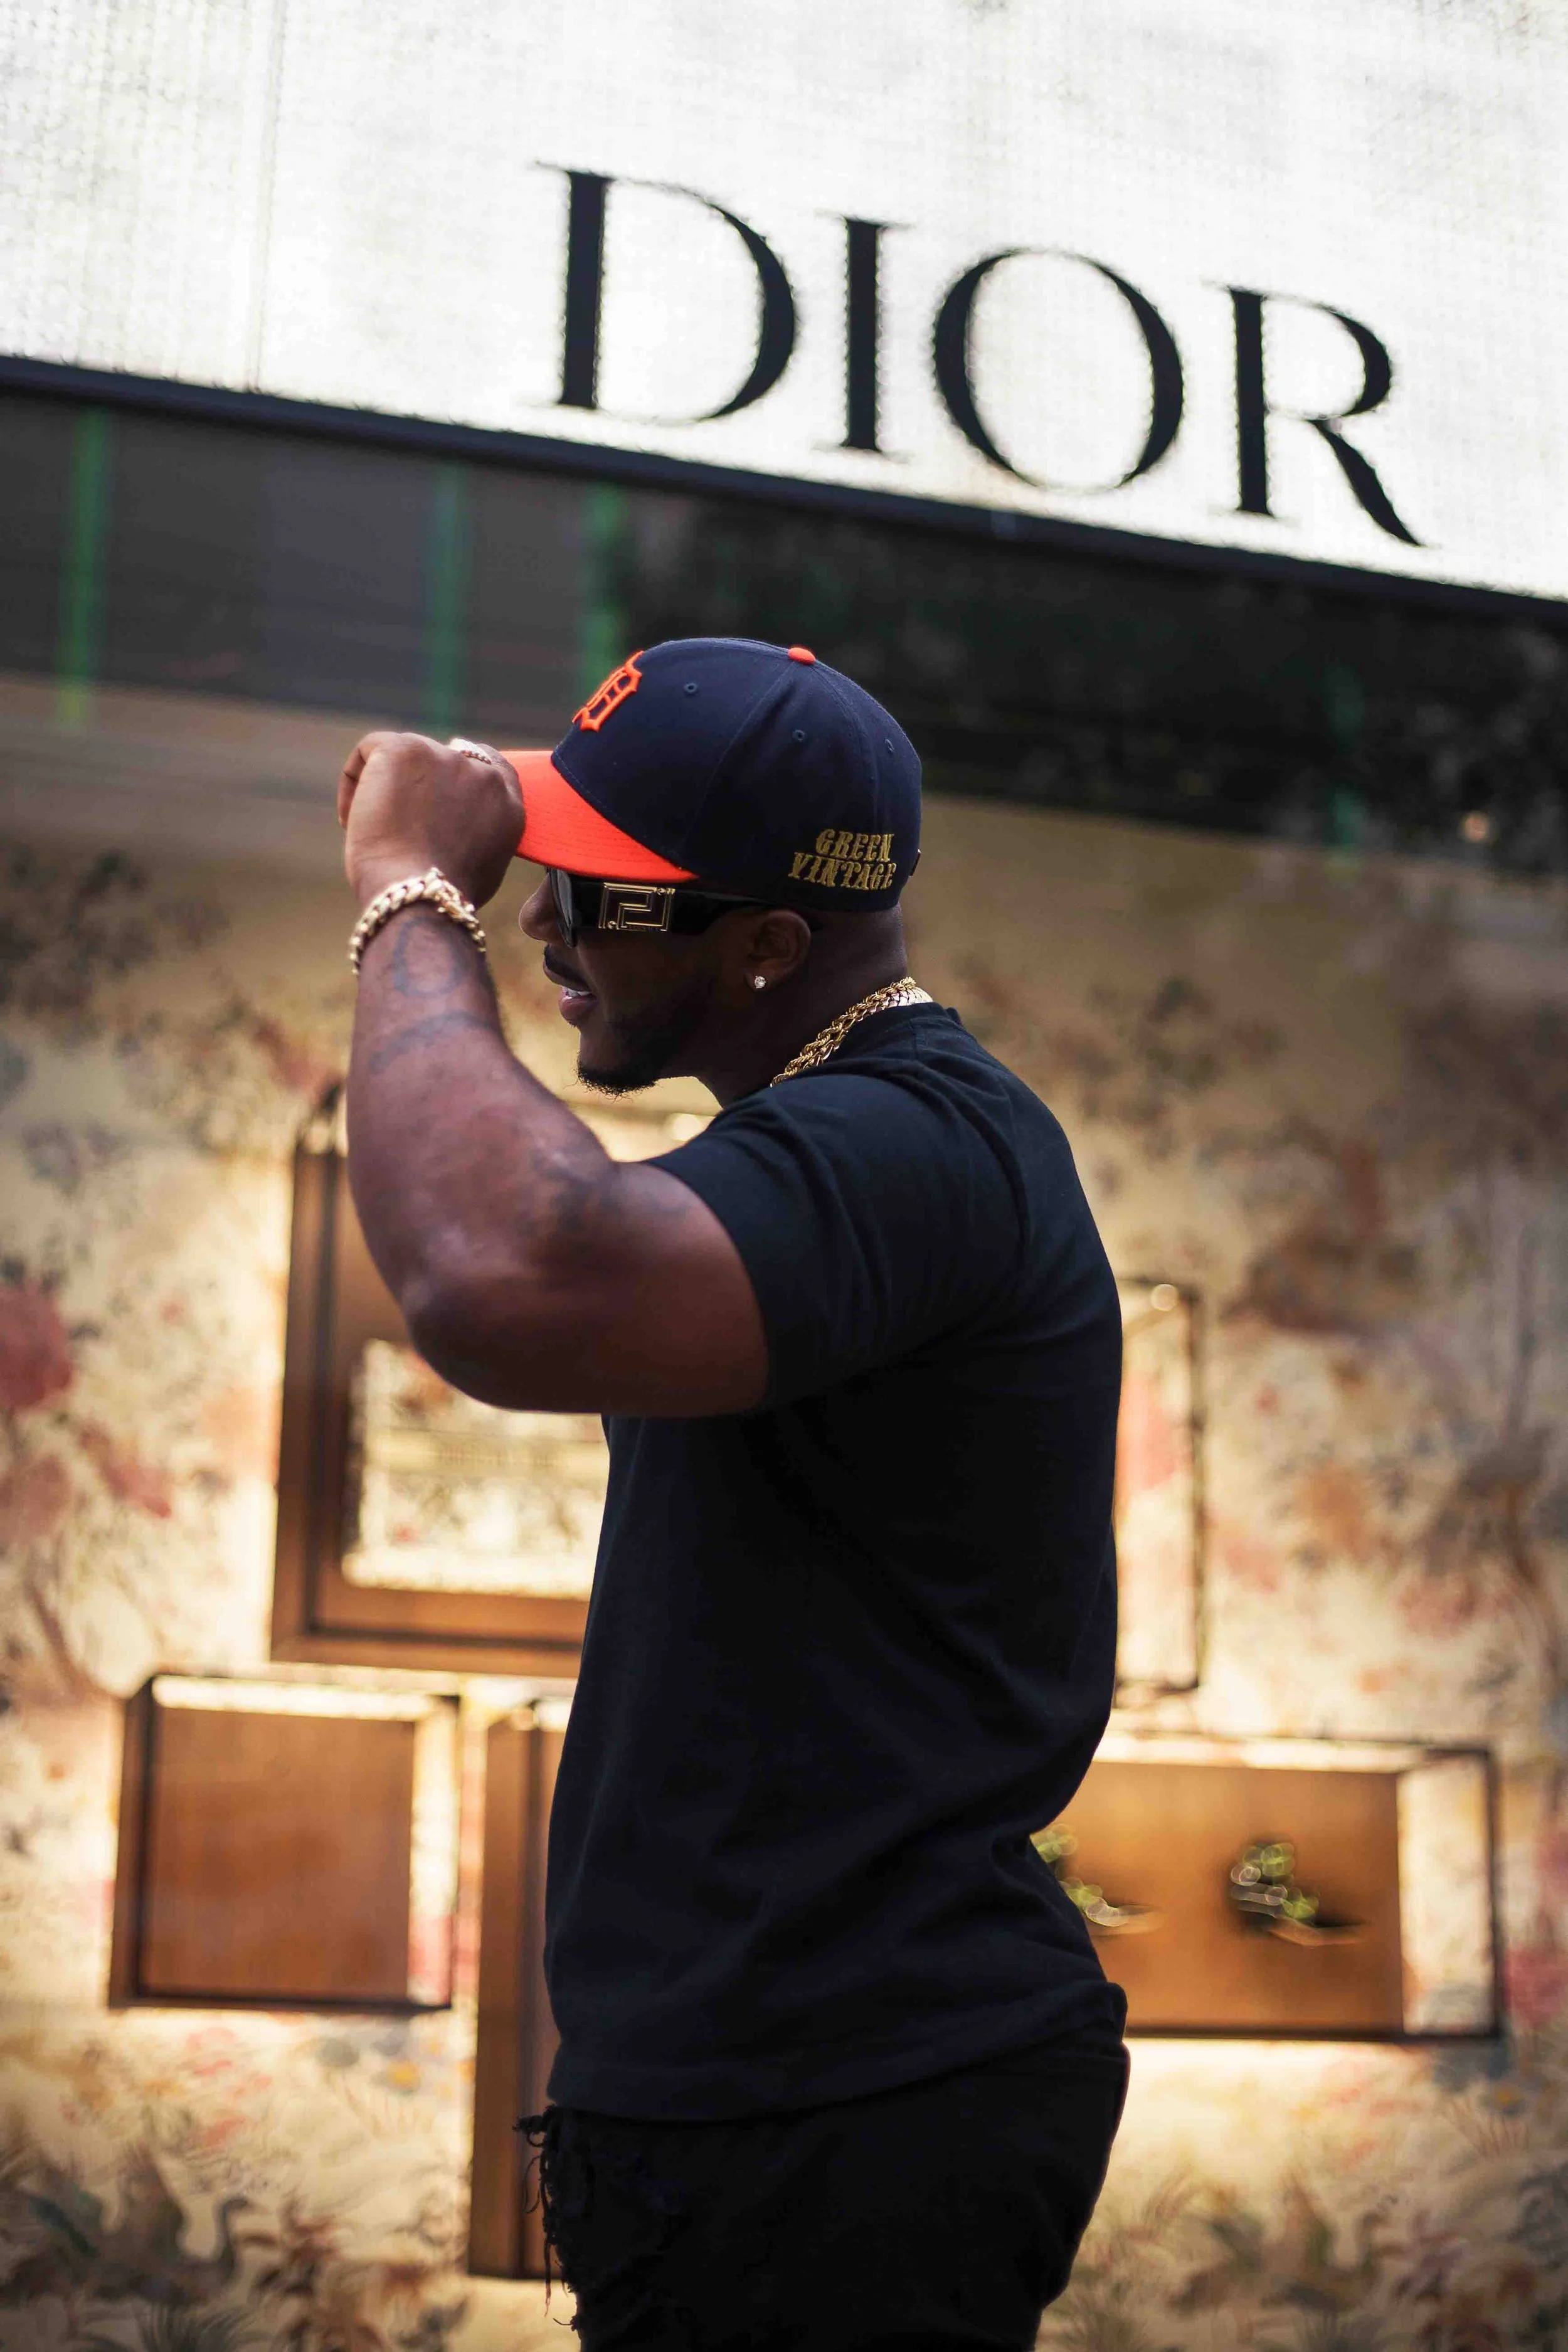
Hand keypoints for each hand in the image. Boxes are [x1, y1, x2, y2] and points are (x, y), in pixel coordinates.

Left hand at [337, 732, 523, 909]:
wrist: (418, 897)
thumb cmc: (439, 898)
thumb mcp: (480, 867)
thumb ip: (475, 833)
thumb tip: (449, 826)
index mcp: (507, 804)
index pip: (487, 763)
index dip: (452, 774)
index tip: (427, 797)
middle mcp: (483, 774)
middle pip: (438, 758)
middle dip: (414, 787)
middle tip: (395, 827)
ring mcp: (446, 758)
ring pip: (403, 756)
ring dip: (385, 788)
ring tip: (374, 831)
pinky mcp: (405, 750)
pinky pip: (368, 750)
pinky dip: (353, 783)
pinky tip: (351, 819)